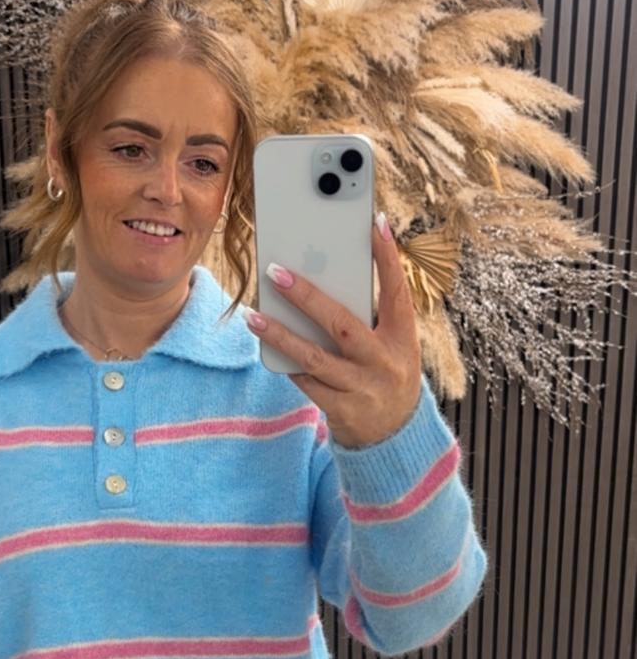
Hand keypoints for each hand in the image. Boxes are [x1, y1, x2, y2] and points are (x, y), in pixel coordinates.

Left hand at [247, 218, 422, 449]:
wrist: (396, 435)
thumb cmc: (386, 373)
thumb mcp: (392, 345)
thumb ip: (369, 317)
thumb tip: (326, 275)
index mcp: (403, 338)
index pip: (398, 292)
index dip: (388, 258)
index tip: (375, 224)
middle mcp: (386, 362)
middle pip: (343, 325)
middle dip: (308, 297)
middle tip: (277, 272)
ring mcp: (363, 389)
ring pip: (315, 358)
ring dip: (281, 335)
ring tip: (254, 316)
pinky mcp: (343, 411)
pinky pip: (307, 383)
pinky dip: (287, 363)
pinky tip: (266, 344)